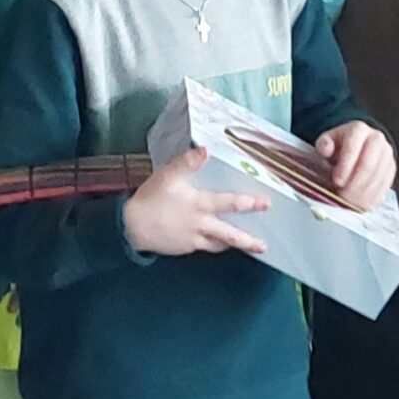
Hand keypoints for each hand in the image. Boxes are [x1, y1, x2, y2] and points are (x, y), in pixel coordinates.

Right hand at [121, 148, 268, 257]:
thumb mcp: (168, 175)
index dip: (248, 203)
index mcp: (200, 205)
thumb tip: (206, 150)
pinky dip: (215, 245)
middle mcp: (201, 224)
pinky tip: (217, 242)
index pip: (230, 203)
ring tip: (246, 246)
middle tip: (264, 246)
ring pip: (219, 244)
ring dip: (234, 245)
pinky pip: (205, 247)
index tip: (265, 204)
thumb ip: (188, 162)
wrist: (132, 227)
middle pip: (230, 235)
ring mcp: (194, 239)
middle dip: (249, 240)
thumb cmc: (151, 198)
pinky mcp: (186, 248)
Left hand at [315, 121, 395, 211]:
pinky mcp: (391, 168)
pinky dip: (372, 197)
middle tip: (343, 195)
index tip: (337, 181)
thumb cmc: (340, 145)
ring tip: (349, 201)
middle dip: (354, 183)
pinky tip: (360, 203)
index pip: (353, 146)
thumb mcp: (328, 141)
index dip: (345, 165)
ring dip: (362, 192)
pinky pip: (385, 185)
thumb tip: (326, 149)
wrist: (359, 145)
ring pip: (377, 177)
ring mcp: (386, 154)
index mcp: (358, 129)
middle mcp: (376, 138)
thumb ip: (324, 144)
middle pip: (368, 164)